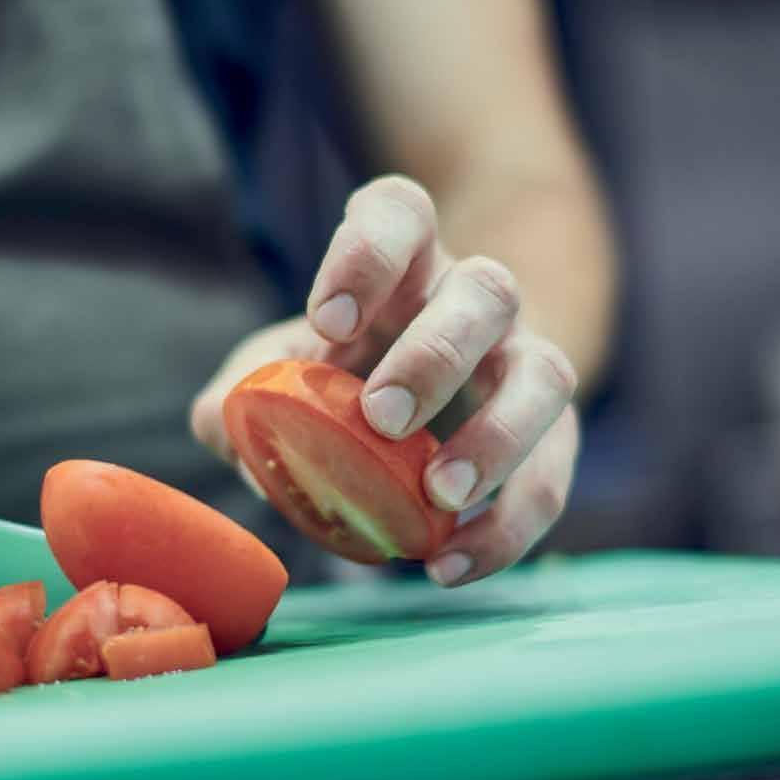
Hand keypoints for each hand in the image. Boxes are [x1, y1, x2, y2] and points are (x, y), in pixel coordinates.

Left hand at [191, 176, 579, 586]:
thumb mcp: (284, 365)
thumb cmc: (345, 372)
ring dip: (497, 437)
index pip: (401, 214)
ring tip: (439, 495)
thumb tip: (225, 425)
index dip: (367, 257)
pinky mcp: (554, 433)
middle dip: (435, 356)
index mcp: (407, 260)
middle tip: (381, 418)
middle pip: (487, 291)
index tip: (325, 321)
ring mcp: (525, 361)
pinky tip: (447, 565)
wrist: (438, 392)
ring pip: (547, 373)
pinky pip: (552, 477)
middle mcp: (476, 299)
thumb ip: (240, 391)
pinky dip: (506, 529)